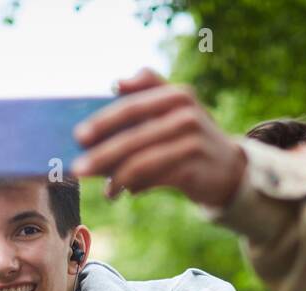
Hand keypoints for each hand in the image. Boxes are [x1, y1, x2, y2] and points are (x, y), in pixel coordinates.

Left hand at [71, 67, 246, 206]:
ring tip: (105, 190)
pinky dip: (136, 186)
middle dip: (102, 154)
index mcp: (175, 94)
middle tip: (77, 168)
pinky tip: (123, 191)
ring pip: (143, 161)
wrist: (227, 168)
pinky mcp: (195, 168)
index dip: (103, 122)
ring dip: (117, 178)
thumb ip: (146, 89)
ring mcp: (192, 142)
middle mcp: (186, 114)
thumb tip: (116, 83)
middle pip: (134, 136)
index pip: (131, 107)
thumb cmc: (187, 136)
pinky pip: (156, 179)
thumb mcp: (173, 108)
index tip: (78, 136)